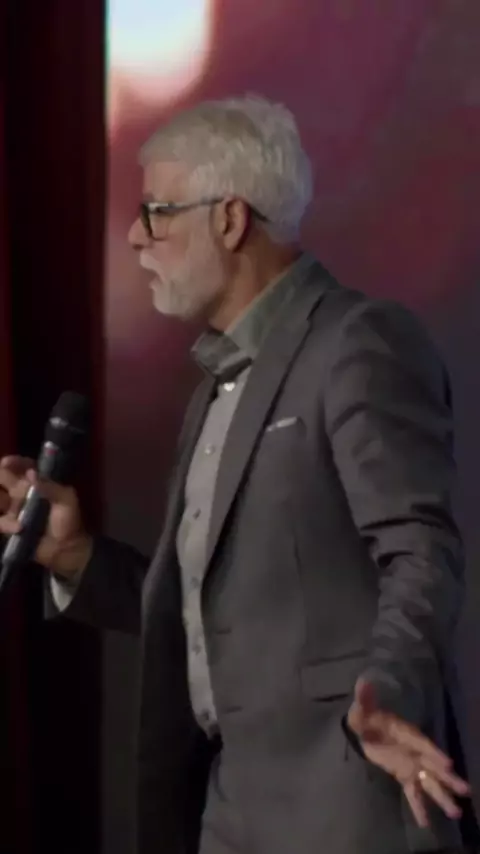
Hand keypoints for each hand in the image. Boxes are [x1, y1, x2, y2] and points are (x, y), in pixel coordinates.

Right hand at [0, 455, 91, 577]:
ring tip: (8, 506)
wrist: (67, 549)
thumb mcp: (66, 500)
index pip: (22, 467)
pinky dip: (6, 524)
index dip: (14, 462)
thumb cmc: (69, 521)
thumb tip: (31, 473)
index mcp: (37, 484)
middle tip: (2, 483)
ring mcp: (14, 510)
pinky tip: (19, 528)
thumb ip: (50, 486)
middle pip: (3, 478)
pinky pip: (0, 521)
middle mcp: (22, 494)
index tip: (6, 462)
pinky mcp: (9, 527)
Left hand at [347, 678, 469, 827]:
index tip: (449, 764)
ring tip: (456, 812)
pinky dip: (419, 806)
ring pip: (429, 781)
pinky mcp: (403, 775)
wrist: (363, 728)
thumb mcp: (362, 708)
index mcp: (407, 733)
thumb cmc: (366, 716)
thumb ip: (364, 698)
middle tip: (466, 791)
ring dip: (441, 796)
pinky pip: (413, 792)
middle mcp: (414, 751)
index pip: (424, 744)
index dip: (435, 753)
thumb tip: (363, 681)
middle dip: (448, 778)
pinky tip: (426, 823)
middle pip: (434, 766)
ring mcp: (411, 764)